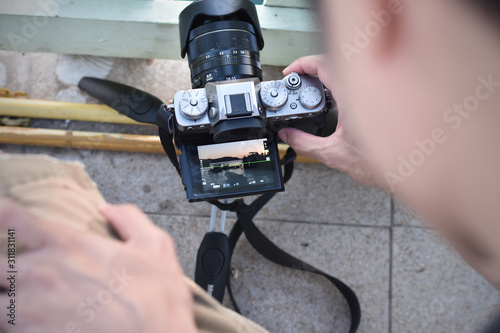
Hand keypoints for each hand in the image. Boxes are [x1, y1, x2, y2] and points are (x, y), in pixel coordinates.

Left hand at [0, 198, 196, 332]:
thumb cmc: (158, 299)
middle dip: (4, 269)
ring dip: (8, 301)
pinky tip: (42, 324)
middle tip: (24, 276)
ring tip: (34, 305)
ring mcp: (31, 309)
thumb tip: (108, 209)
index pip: (11, 217)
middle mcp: (41, 273)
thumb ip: (128, 218)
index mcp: (67, 244)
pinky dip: (17, 325)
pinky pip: (6, 327)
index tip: (1, 218)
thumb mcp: (155, 246)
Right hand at [280, 55, 381, 187]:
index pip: (323, 64)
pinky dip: (341, 84)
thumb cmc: (384, 163)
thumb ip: (305, 143)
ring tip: (313, 92)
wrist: (412, 171)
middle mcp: (367, 88)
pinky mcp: (383, 98)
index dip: (302, 64)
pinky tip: (334, 102)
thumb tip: (288, 135)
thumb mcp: (334, 155)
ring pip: (348, 70)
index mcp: (353, 95)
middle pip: (334, 63)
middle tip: (299, 82)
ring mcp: (377, 91)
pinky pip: (358, 80)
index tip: (290, 72)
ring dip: (327, 76)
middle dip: (312, 69)